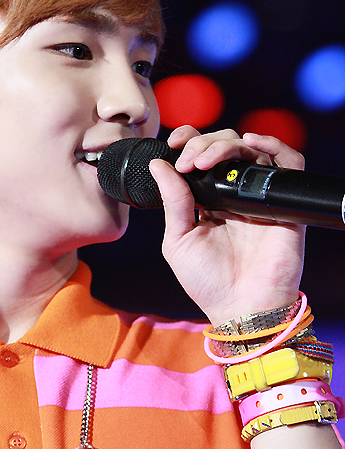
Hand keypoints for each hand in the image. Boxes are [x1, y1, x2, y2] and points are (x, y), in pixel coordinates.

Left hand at [149, 125, 305, 324]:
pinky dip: (274, 145)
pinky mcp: (284, 204)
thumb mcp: (179, 240)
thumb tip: (158, 165)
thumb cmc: (208, 282)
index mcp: (210, 200)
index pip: (203, 156)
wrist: (241, 308)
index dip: (190, 140)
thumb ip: (172, 202)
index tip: (175, 143)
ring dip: (226, 144)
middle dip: (203, 144)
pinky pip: (290, 163)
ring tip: (206, 160)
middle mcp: (236, 194)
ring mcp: (260, 197)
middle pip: (226, 147)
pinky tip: (252, 143)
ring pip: (253, 150)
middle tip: (189, 161)